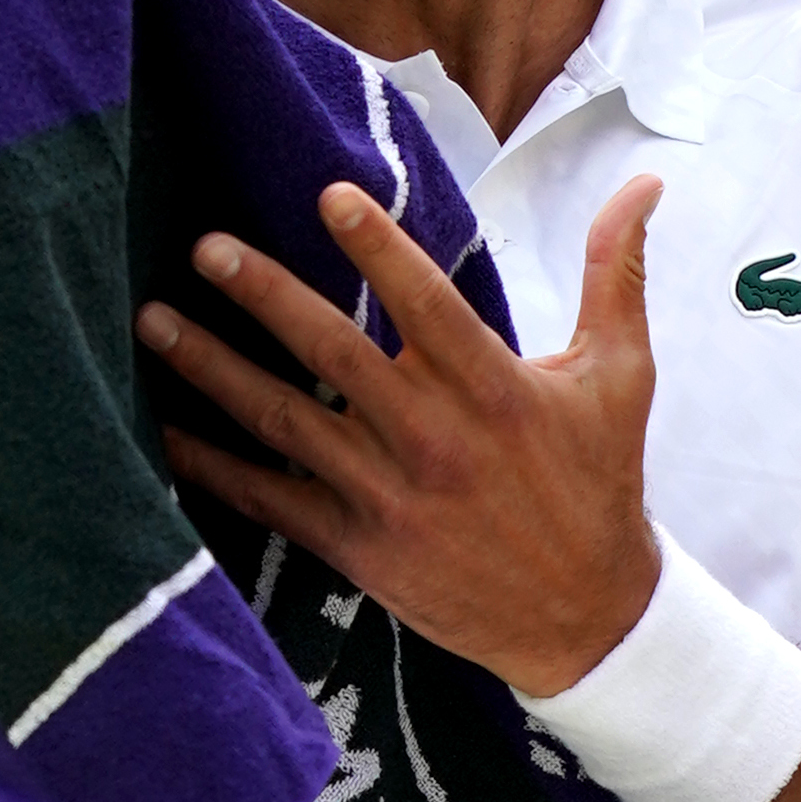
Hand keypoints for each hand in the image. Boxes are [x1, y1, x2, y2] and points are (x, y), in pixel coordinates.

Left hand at [134, 174, 665, 698]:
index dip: (378, 247)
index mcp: (495, 389)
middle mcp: (434, 439)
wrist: (586, 618)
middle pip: (335, 354)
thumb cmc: (598, 481)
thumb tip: (646, 184)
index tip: (327, 195)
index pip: (427, 303)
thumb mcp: (620, 375)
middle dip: (265, 296)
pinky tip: (164, 432)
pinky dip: (215, 469)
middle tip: (206, 248)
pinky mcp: (358, 548)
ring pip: (287, 421)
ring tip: (155, 322)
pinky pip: (273, 502)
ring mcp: (389, 496)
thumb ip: (618, 275)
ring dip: (214, 371)